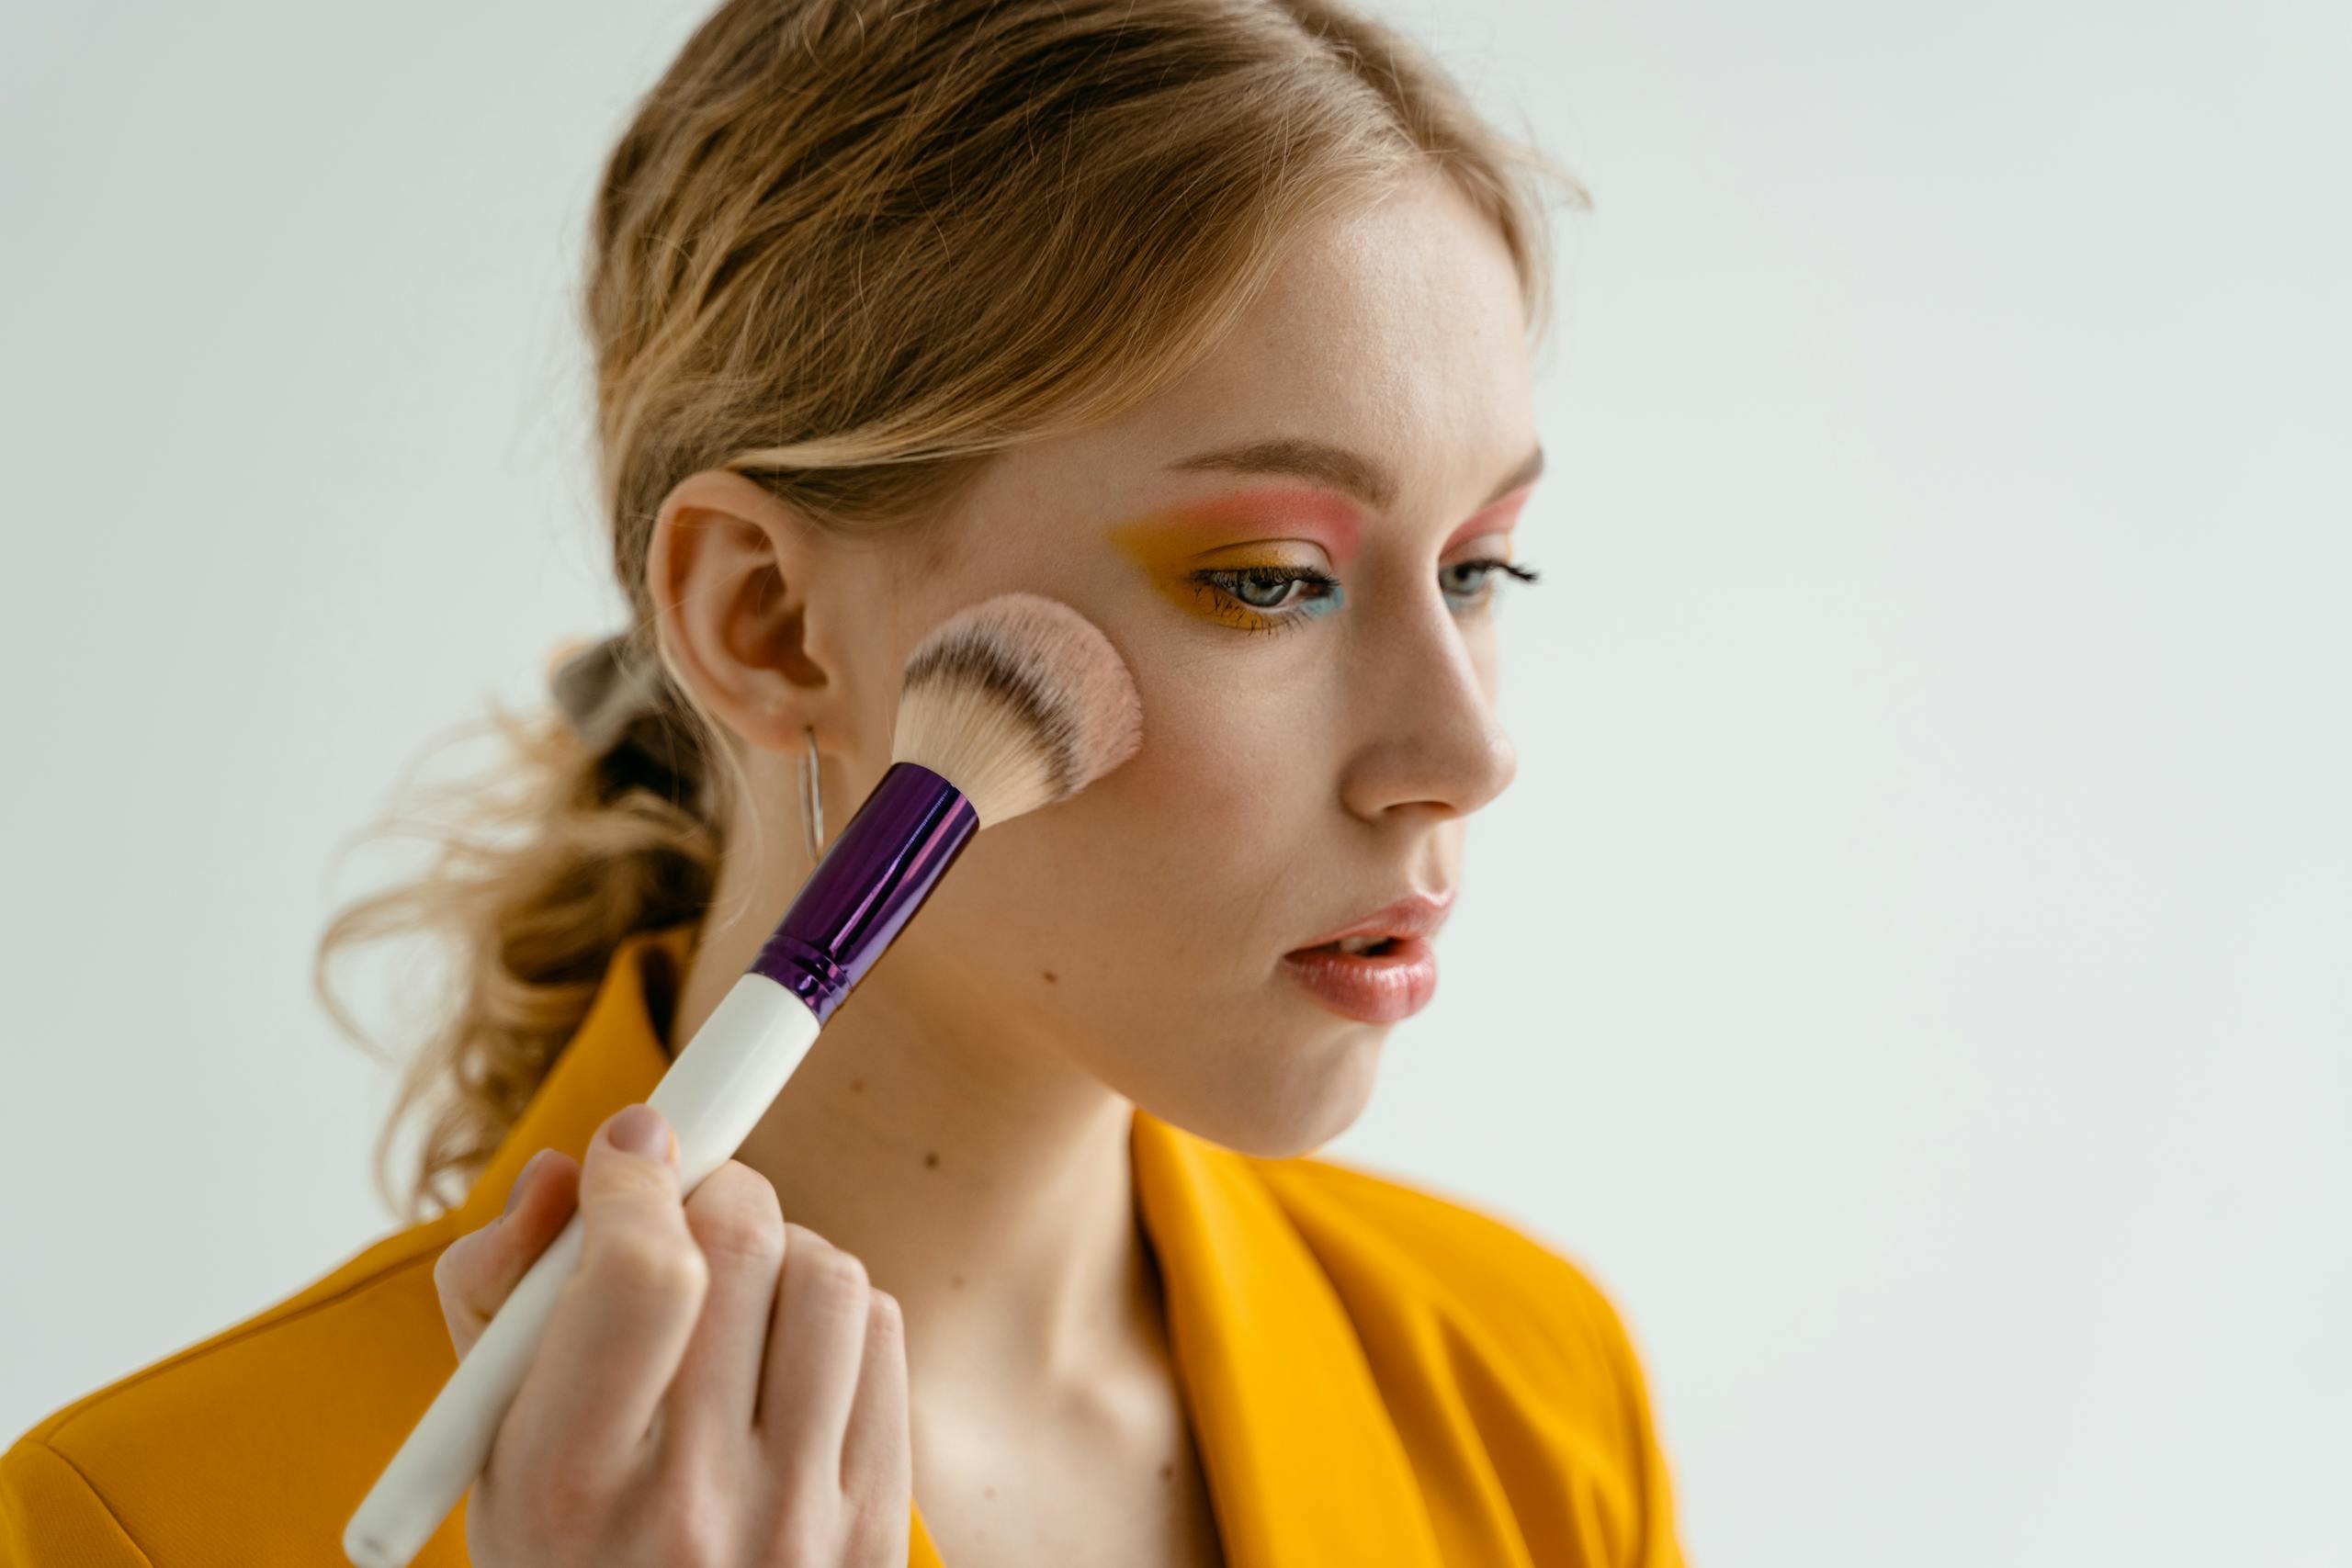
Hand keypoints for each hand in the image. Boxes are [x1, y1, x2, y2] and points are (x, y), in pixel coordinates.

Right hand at [431, 1102, 910, 1564]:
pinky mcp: (877, 1524)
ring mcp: (799, 1522)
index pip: (642, 1278)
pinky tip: (783, 1347)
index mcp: (569, 1492)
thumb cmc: (563, 1540)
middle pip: (745, 1247)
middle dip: (712, 1188)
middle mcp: (691, 1512)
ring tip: (735, 1283)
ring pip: (828, 1275)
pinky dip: (832, 1307)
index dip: (640, 1180)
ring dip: (781, 1245)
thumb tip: (568, 1170)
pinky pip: (881, 1334)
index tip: (633, 1141)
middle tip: (686, 1198)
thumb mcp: (485, 1441)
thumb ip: (501, 1291)